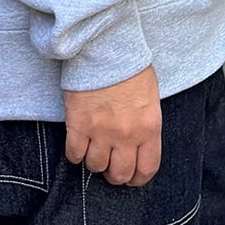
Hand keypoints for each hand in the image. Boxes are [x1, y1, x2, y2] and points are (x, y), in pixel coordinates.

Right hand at [64, 66, 161, 186]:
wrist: (106, 46)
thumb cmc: (130, 66)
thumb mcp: (150, 97)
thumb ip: (145, 123)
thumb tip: (138, 140)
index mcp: (149, 127)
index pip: (146, 168)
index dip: (138, 178)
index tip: (132, 177)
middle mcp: (127, 135)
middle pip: (119, 173)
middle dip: (115, 174)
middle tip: (110, 167)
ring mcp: (101, 131)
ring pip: (96, 166)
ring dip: (94, 163)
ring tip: (94, 152)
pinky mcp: (79, 125)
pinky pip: (74, 154)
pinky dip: (75, 154)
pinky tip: (78, 146)